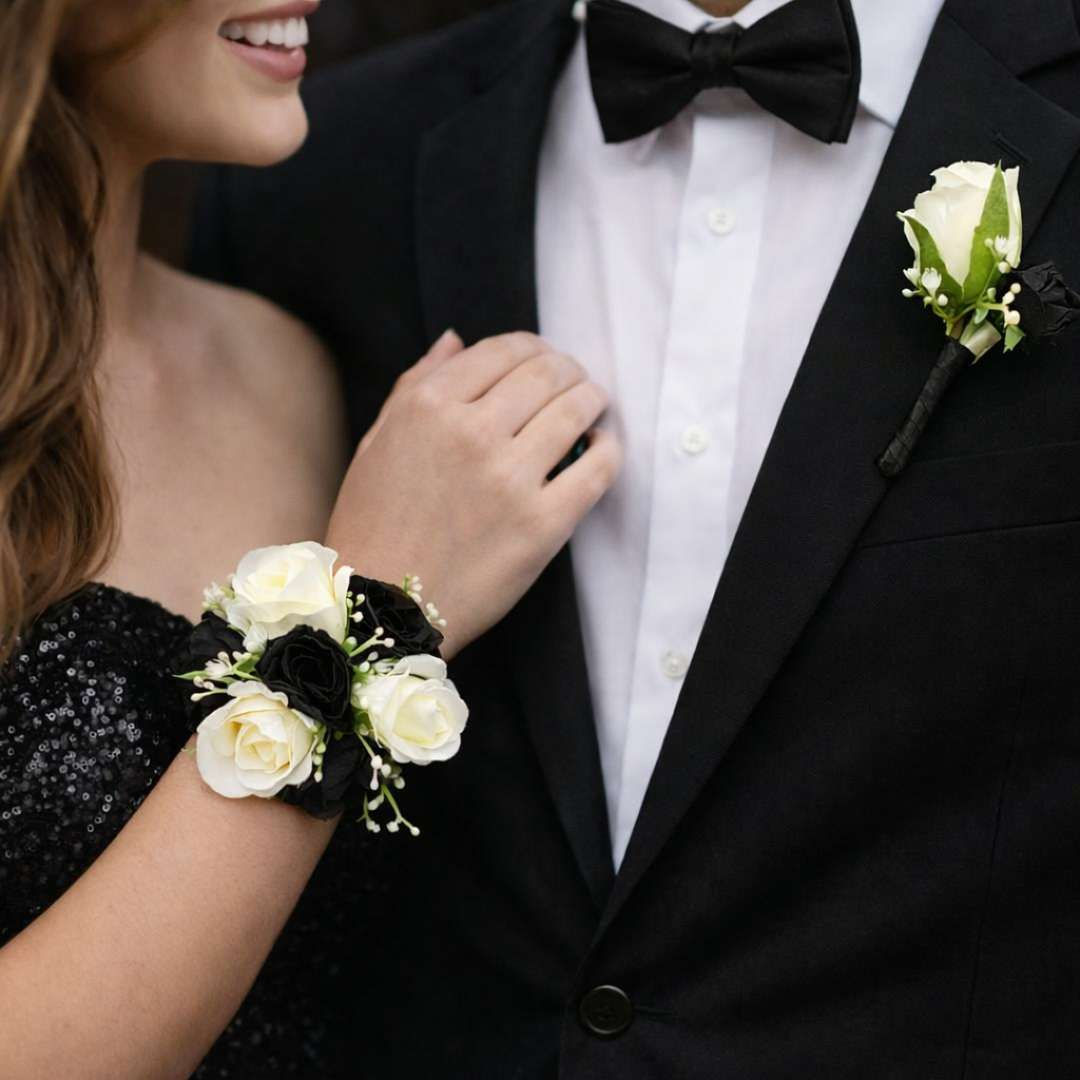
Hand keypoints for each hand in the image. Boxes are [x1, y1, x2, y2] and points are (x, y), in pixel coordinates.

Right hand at [326, 331, 620, 657]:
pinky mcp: (542, 524)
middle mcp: (470, 432)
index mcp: (427, 406)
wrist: (381, 607)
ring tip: (594, 407)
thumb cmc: (374, 525)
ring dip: (593, 400)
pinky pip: (598, 468)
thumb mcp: (377, 441)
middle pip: (547, 372)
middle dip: (569, 369)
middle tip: (576, 381)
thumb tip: (456, 341)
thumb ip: (416, 384)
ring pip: (577, 409)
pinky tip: (602, 447)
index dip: (534, 348)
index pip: (504, 350)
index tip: (544, 361)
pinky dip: (609, 449)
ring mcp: (509, 479)